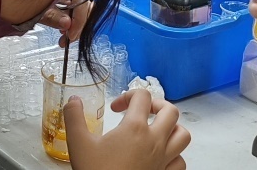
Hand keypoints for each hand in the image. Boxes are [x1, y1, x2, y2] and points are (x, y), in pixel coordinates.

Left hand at [41, 0, 92, 45]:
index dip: (79, 19)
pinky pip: (71, 12)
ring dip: (75, 25)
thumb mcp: (34, 8)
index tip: (71, 35)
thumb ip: (52, 16)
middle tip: (70, 38)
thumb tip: (68, 24)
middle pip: (84, 5)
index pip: (81, 0)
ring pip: (79, 10)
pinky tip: (62, 32)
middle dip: (79, 23)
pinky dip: (70, 24)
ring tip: (64, 38)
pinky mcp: (61, 3)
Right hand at [66, 90, 189, 169]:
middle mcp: (155, 141)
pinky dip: (174, 155)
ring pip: (183, 135)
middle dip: (157, 106)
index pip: (142, 96)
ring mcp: (164, 160)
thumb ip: (73, 117)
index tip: (115, 108)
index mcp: (135, 128)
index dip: (128, 95)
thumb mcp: (78, 143)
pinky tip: (160, 157)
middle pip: (170, 111)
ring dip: (172, 129)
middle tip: (142, 112)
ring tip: (156, 131)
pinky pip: (180, 161)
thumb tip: (73, 100)